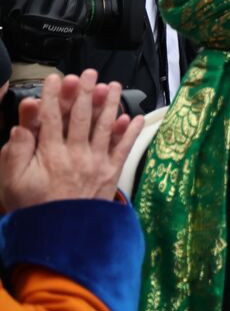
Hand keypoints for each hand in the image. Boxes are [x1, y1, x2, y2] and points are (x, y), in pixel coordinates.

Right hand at [0, 70, 143, 212]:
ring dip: (109, 104)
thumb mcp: (13, 181)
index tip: (55, 79)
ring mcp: (96, 163)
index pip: (51, 118)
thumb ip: (16, 152)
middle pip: (81, 117)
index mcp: (50, 154)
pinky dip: (129, 132)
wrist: (60, 236)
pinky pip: (123, 149)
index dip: (53, 96)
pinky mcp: (111, 173)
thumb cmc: (34, 208)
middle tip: (88, 73)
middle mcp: (76, 154)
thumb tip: (21, 126)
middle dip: (84, 92)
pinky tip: (135, 117)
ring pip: (105, 127)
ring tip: (112, 86)